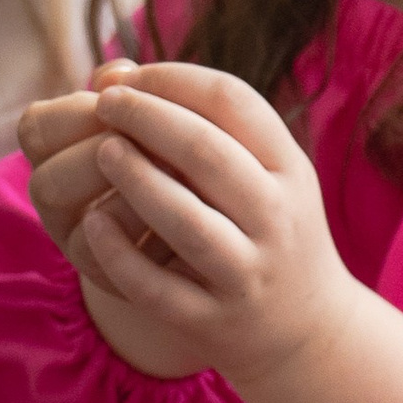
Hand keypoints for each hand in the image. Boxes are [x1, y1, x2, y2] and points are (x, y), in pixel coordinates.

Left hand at [47, 63, 358, 394]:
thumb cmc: (271, 231)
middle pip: (206, 152)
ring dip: (135, 178)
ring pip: (184, 220)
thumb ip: (204, 121)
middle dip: (146, 117)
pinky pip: (154, 285)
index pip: (233, 102)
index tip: (132, 78)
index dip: (174, 79)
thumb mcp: (266, 172)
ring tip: (102, 151)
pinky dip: (118, 251)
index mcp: (291, 172)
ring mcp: (245, 274)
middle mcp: (276, 221)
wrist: (309, 329)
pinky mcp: (211, 320)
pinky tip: (93, 223)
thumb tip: (112, 72)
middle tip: (105, 103)